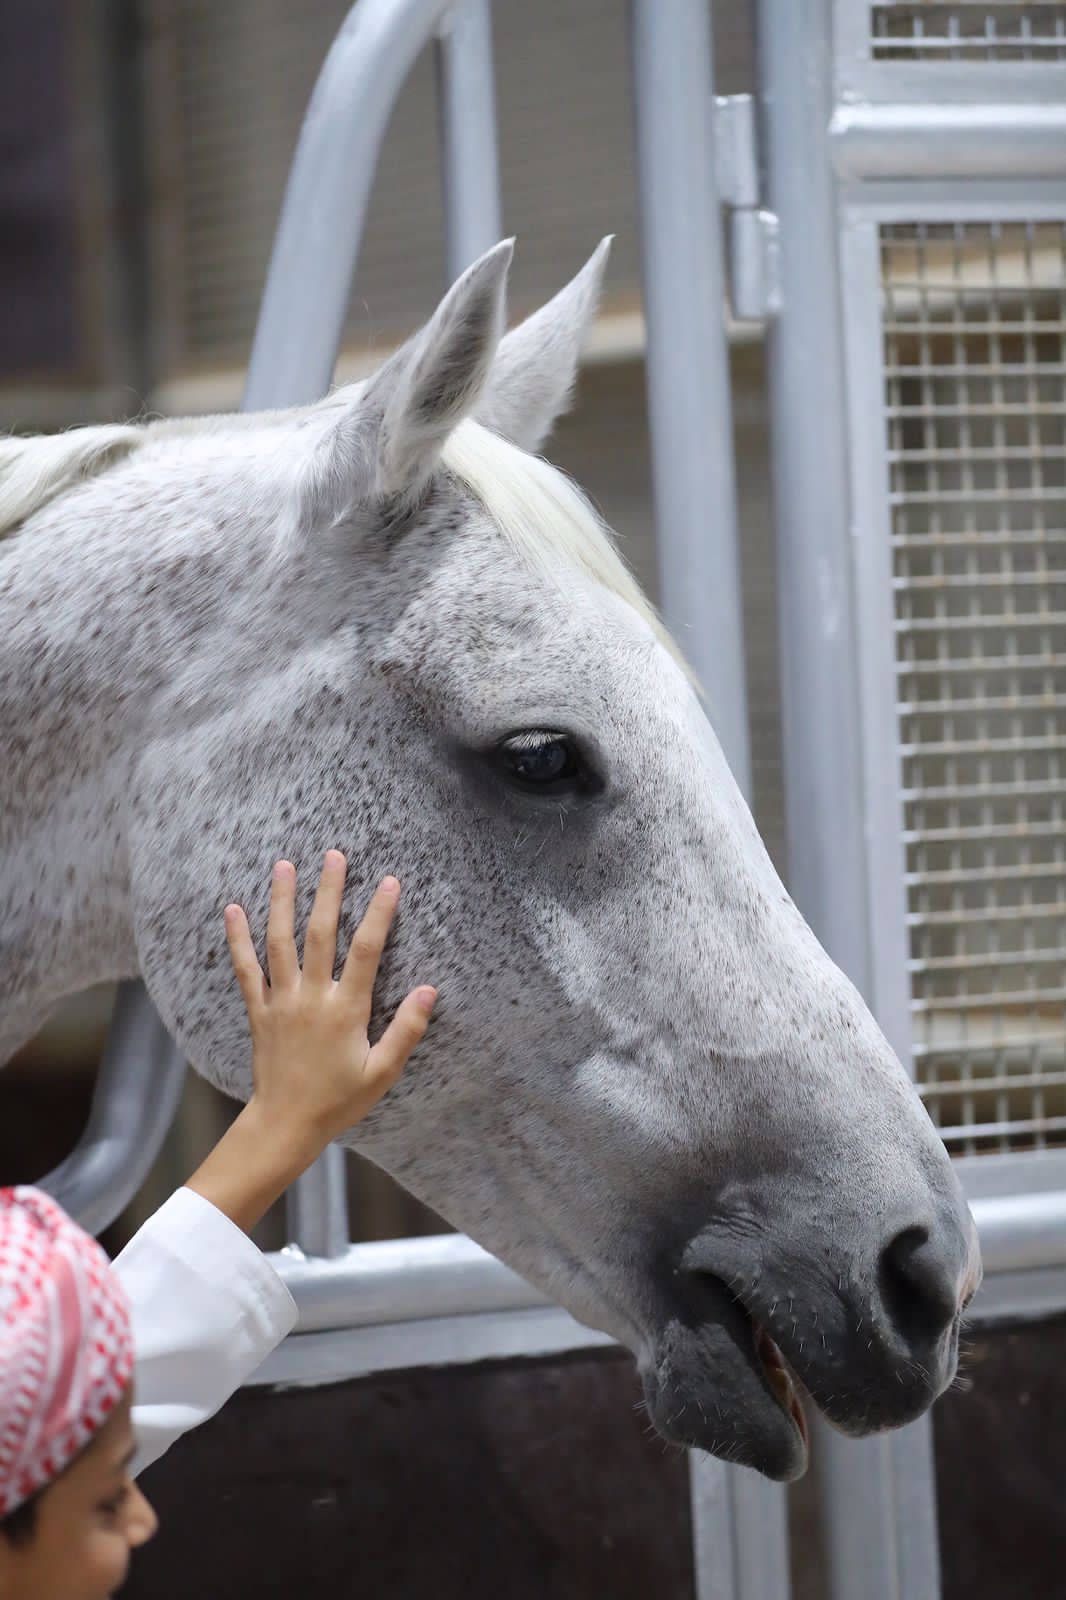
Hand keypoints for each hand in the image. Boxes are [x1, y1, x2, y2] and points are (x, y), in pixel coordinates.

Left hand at [224, 852, 435, 1148]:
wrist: (285, 1125)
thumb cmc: (338, 1101)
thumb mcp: (382, 1072)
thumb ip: (406, 1030)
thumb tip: (429, 991)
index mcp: (346, 1010)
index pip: (367, 951)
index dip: (379, 913)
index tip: (389, 882)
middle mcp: (312, 997)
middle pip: (321, 933)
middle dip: (328, 891)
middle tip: (334, 855)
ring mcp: (281, 1001)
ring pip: (281, 942)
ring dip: (283, 901)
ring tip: (285, 865)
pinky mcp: (259, 1011)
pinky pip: (246, 969)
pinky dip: (238, 939)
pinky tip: (233, 909)